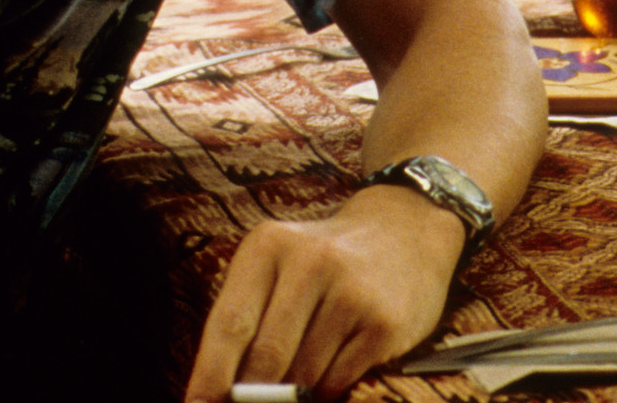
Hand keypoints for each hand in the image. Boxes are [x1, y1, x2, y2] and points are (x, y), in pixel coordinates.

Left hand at [183, 185, 463, 402]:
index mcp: (270, 246)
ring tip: (291, 388)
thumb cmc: (325, 261)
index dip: (210, 376)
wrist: (406, 231)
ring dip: (291, 396)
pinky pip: (338, 382)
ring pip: (302, 377)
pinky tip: (327, 375)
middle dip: (251, 396)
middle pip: (265, 358)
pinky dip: (325, 392)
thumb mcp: (279, 267)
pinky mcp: (384, 323)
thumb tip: (219, 394)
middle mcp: (312, 262)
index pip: (230, 325)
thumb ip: (249, 319)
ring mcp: (353, 293)